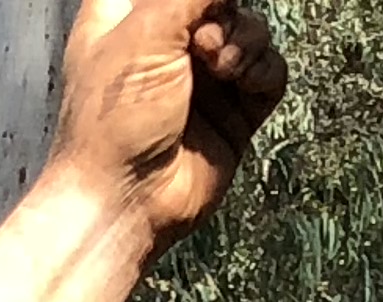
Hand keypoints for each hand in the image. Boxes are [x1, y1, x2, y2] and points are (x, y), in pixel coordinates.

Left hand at [54, 0, 284, 249]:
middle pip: (219, 1)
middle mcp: (165, 47)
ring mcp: (201, 82)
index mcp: (125, 17)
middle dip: (224, 10)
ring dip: (246, 40)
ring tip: (221, 67)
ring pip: (251, 31)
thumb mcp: (148, 28)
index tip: (200, 7)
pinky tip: (245, 81)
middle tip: (204, 39)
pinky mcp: (232, 117)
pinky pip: (269, 74)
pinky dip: (264, 71)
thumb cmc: (113, 120)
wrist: (123, 202)